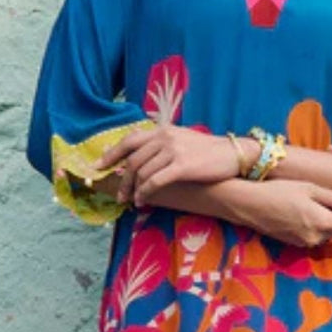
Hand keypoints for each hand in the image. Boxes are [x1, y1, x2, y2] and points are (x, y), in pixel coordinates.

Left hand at [96, 125, 238, 203]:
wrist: (234, 154)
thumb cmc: (209, 151)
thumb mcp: (182, 140)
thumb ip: (162, 144)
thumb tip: (142, 154)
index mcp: (162, 130)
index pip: (130, 140)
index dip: (111, 154)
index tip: (98, 166)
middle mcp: (165, 137)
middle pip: (133, 160)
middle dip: (122, 180)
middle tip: (118, 195)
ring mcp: (173, 151)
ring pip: (141, 172)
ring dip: (133, 189)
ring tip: (131, 201)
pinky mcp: (182, 166)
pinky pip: (155, 182)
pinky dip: (145, 193)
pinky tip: (142, 201)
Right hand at [244, 180, 331, 247]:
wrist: (249, 205)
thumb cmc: (280, 191)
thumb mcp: (310, 189)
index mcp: (323, 222)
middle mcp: (316, 237)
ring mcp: (303, 242)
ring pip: (323, 233)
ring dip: (324, 223)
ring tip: (311, 204)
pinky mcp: (293, 244)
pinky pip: (311, 235)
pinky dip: (311, 226)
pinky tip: (299, 212)